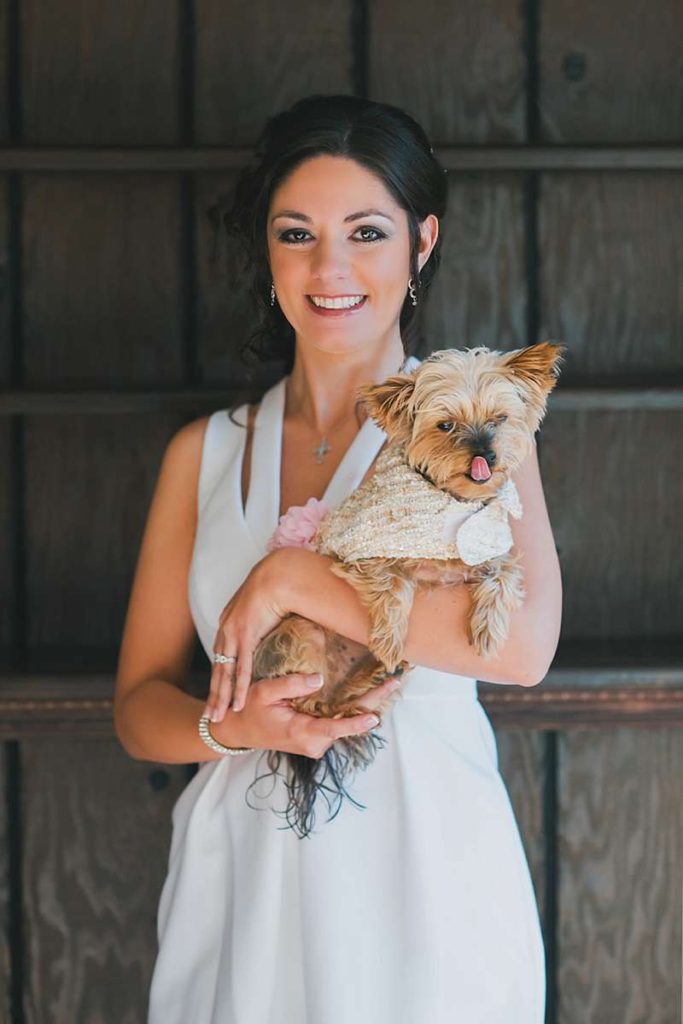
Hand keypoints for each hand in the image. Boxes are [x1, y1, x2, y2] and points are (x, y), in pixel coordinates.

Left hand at [205, 550, 288, 721]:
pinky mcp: (246, 637)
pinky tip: (237, 704)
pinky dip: (239, 688)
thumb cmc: (278, 587)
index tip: (215, 695)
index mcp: (229, 623)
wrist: (279, 575)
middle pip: (218, 670)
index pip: (221, 658)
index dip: (218, 678)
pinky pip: (242, 669)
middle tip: (209, 716)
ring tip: (216, 717)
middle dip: (213, 695)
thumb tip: (275, 629)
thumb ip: (266, 622)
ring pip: (225, 674)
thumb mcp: (267, 609)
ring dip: (221, 698)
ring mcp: (234, 634)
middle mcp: (226, 631)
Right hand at [213, 671, 402, 758]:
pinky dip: (356, 707)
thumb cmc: (249, 710)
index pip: (334, 729)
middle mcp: (314, 742)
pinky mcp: (318, 736)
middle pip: (349, 722)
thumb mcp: (264, 692)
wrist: (239, 730)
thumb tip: (319, 680)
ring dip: (367, 703)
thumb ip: (291, 685)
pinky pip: (341, 721)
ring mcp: (317, 741)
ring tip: (389, 681)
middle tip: (395, 681)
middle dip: (373, 703)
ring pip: (347, 722)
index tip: (374, 717)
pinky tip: (373, 691)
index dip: (355, 723)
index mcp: (302, 733)